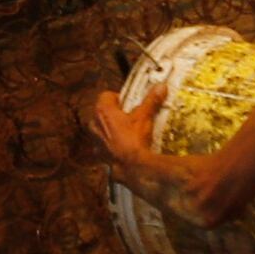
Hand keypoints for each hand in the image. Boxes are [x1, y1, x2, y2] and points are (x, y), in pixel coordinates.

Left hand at [87, 80, 204, 212]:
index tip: (128, 102)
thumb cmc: (134, 139)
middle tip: (129, 116)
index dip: (117, 97)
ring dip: (111, 129)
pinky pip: (103, 145)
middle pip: (102, 112)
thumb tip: (161, 86)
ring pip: (101, 129)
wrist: (130, 167)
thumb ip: (151, 101)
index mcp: (102, 111)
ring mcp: (94, 140)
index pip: (106, 96)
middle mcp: (94, 124)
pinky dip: (111, 144)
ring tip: (127, 132)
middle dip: (114, 113)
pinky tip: (123, 147)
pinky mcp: (98, 154)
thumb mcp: (144, 117)